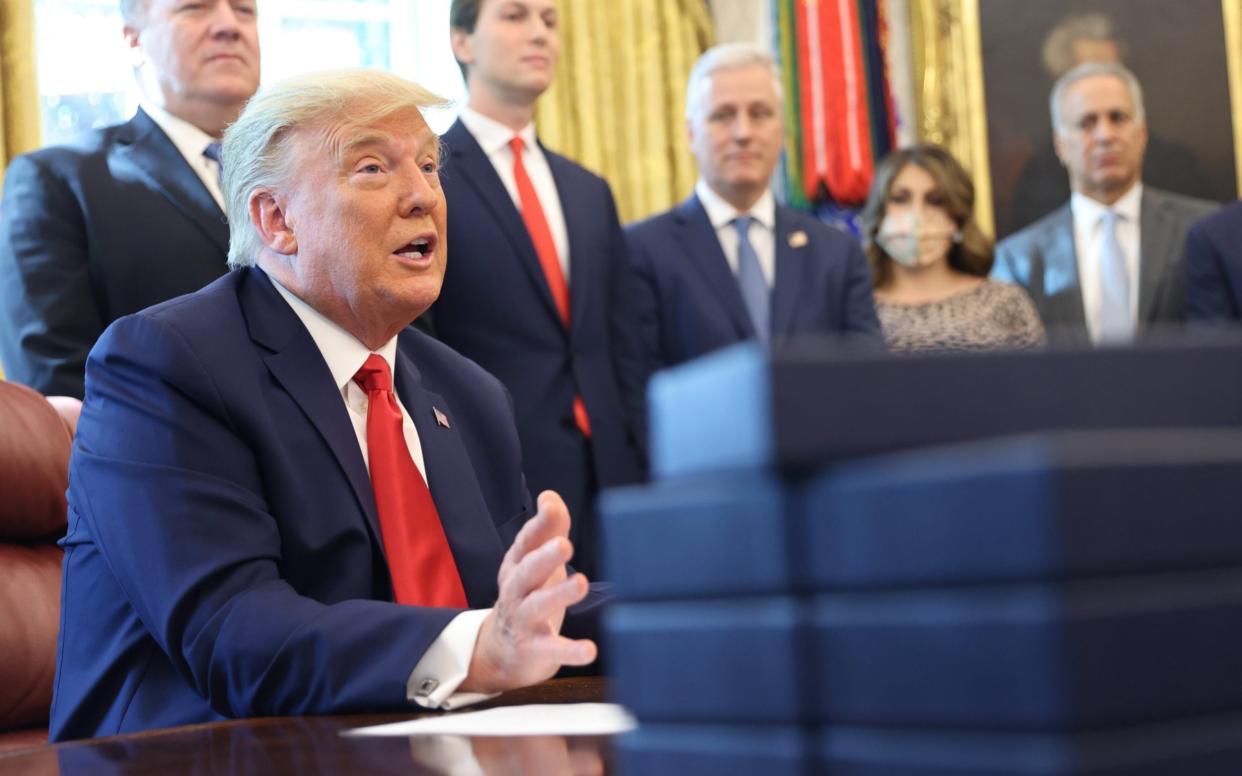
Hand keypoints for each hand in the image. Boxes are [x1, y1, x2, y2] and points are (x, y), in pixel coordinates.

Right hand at [460, 491, 596, 692]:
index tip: (551, 506)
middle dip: (544, 557)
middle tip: (564, 544)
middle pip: (527, 571)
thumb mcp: (536, 561)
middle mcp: (516, 591)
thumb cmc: (527, 594)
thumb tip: (550, 495)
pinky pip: (552, 649)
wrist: (502, 650)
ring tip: (580, 583)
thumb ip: (548, 529)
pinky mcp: (535, 650)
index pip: (526, 541)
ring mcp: (523, 621)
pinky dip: (570, 651)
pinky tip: (590, 650)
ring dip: (558, 594)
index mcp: (517, 565)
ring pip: (538, 606)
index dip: (539, 524)